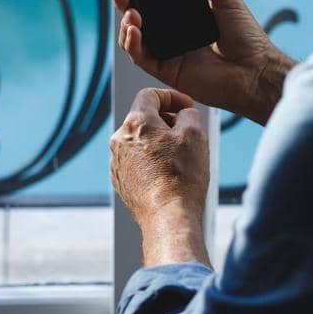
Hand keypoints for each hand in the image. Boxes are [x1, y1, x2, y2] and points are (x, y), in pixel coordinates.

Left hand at [110, 87, 210, 266]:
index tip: (186, 106)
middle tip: (187, 132)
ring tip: (180, 157)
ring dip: (159, 143)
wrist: (168, 218)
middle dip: (166, 121)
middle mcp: (119, 141)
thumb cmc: (182, 176)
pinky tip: (169, 175)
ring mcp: (117, 163)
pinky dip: (151, 162)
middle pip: (143, 119)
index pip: (150, 95)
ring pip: (140, 142)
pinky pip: (136, 163)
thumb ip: (189, 113)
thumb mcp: (195, 134)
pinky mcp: (120, 182)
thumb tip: (183, 114)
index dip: (172, 96)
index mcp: (135, 123)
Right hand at [112, 0, 295, 125]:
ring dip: (127, 24)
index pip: (155, 0)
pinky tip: (134, 31)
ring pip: (134, 38)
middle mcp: (173, 34)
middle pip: (139, 17)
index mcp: (185, 15)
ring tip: (131, 14)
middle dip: (124, 3)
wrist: (255, 72)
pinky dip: (133, 44)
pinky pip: (141, 58)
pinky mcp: (166, 71)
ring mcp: (168, 53)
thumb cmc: (247, 39)